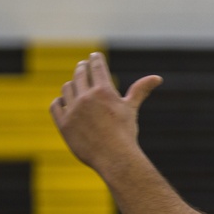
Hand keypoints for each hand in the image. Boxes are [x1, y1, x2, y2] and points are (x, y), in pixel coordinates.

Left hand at [49, 52, 162, 173]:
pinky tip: (64, 103)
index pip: (96, 66)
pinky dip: (59, 102)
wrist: (114, 158)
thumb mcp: (131, 108)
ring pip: (67, 88)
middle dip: (82, 68)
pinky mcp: (64, 124)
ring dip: (72, 85)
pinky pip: (55, 106)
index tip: (94, 56)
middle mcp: (86, 98)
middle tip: (83, 67)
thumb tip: (158, 78)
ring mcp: (73, 111)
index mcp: (104, 91)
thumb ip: (140, 90)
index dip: (95, 58)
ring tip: (75, 86)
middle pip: (80, 74)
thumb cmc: (126, 133)